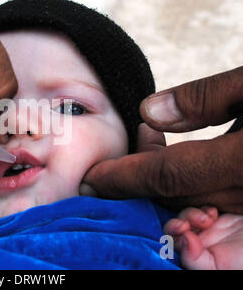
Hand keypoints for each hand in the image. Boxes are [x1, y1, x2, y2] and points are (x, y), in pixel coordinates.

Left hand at [82, 66, 242, 212]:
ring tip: (149, 146)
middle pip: (176, 198)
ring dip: (165, 190)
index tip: (90, 179)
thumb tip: (148, 112)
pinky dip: (195, 196)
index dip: (122, 177)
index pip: (166, 176)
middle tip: (109, 166)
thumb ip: (205, 98)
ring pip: (196, 210)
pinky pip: (221, 213)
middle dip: (136, 185)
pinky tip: (186, 165)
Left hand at [164, 207, 242, 268]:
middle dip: (176, 224)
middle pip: (174, 231)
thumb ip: (195, 260)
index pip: (172, 246)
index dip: (172, 237)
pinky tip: (214, 214)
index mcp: (195, 258)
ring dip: (191, 215)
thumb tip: (183, 240)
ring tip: (207, 219)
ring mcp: (208, 232)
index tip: (183, 230)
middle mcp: (198, 246)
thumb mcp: (220, 268)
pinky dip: (204, 209)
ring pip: (186, 218)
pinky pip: (202, 209)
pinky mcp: (219, 219)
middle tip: (186, 224)